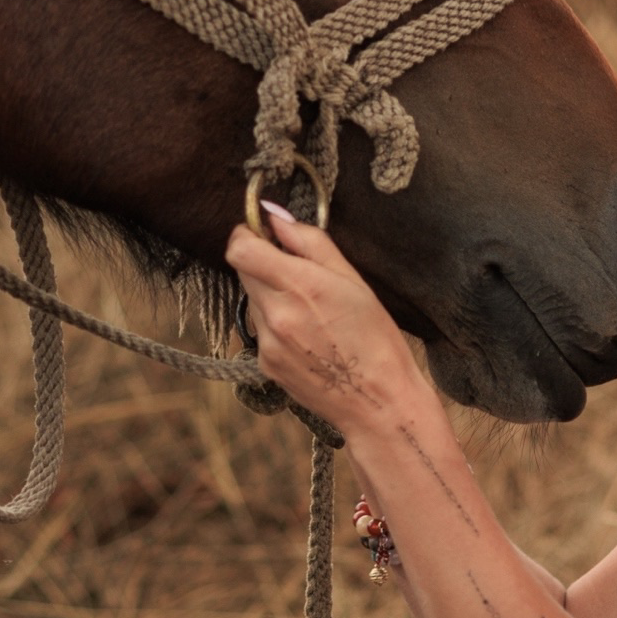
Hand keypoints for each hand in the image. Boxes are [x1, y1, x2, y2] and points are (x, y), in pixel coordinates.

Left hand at [225, 204, 431, 437]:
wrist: (377, 402)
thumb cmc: (375, 338)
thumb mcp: (353, 279)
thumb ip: (310, 241)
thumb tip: (274, 215)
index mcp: (300, 286)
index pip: (239, 249)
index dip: (245, 235)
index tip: (262, 234)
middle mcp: (276, 314)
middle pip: (242, 271)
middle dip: (262, 262)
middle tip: (295, 272)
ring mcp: (267, 342)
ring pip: (252, 300)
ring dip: (270, 294)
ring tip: (310, 311)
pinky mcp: (265, 364)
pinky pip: (260, 329)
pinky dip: (276, 324)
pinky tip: (307, 336)